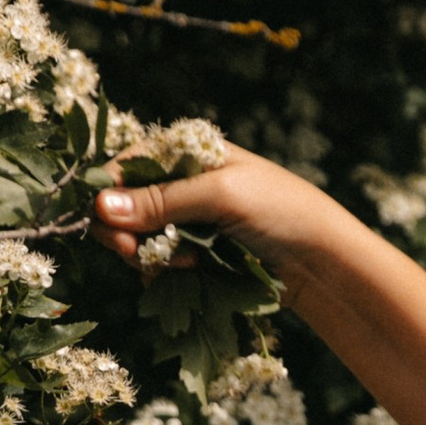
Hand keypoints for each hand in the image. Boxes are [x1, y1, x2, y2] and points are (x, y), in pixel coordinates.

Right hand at [92, 145, 343, 277]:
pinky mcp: (197, 252)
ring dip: (150, 255)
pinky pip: (160, 262)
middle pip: (123, 205)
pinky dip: (165, 271)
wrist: (326, 261)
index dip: (108, 194)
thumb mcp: (221, 196)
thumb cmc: (283, 212)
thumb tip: (100, 205)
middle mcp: (183, 181)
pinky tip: (189, 273)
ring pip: (138, 239)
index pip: (126, 165)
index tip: (107, 225)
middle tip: (137, 255)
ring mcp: (189, 219)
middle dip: (125, 232)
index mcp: (188, 151)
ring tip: (185, 263)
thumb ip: (162, 200)